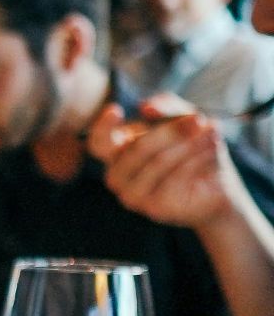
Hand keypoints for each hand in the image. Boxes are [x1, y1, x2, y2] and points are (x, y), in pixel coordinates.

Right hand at [87, 97, 250, 228]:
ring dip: (189, 144)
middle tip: (198, 119)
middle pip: (137, 148)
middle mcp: (118, 176)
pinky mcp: (154, 208)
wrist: (217, 185)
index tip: (116, 110)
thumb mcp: (183, 119)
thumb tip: (146, 108)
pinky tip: (212, 150)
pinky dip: (196, 160)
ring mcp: (132, 195)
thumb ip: (166, 106)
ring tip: (212, 132)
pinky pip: (174, 179)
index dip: (102, 127)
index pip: (98, 142)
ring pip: (158, 162)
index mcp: (117, 153)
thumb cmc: (193, 149)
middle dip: (171, 132)